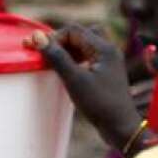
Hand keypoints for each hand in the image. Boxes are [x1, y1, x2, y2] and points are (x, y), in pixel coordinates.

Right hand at [25, 25, 144, 150]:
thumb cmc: (100, 104)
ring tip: (51, 63)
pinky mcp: (106, 73)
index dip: (53, 38)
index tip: (37, 49)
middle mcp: (108, 50)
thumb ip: (57, 57)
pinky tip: (65, 71)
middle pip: (78, 36)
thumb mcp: (74, 80)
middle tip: (41, 54)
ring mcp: (108, 61)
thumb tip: (38, 37)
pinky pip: (87, 58)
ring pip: (82, 46)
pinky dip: (73, 60)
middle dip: (58, 43)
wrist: (120, 127)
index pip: (73, 31)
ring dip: (65, 51)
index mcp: (104, 48)